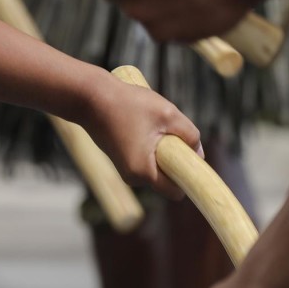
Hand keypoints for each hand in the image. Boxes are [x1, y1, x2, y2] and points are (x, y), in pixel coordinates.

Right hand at [75, 71, 200, 199]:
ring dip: (162, 149)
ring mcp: (124, 169)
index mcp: (143, 172)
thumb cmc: (127, 104)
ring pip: (156, 165)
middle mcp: (132, 177)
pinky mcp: (120, 159)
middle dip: (174, 158)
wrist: (89, 96)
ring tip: (151, 123)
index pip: (176, 191)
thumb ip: (190, 134)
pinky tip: (141, 123)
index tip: (192, 157)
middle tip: (168, 130)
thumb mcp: (167, 113)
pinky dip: (150, 145)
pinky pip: (145, 158)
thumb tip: (199, 152)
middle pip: (167, 177)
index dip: (188, 177)